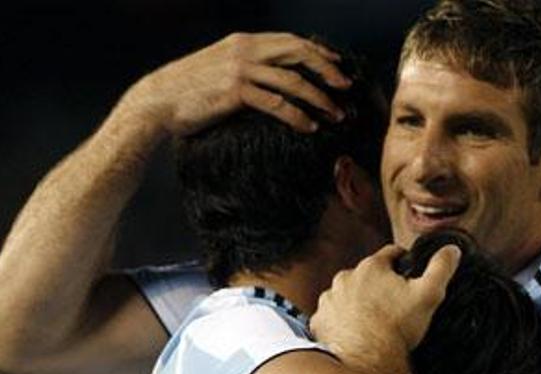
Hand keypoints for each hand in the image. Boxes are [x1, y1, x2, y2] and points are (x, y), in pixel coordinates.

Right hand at [119, 32, 349, 135]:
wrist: (156, 102)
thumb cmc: (187, 91)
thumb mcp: (218, 67)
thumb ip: (245, 67)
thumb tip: (271, 78)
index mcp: (243, 42)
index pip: (290, 41)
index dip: (317, 53)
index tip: (337, 66)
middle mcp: (245, 50)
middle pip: (299, 53)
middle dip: (327, 70)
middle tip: (346, 87)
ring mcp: (240, 69)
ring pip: (293, 80)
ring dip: (319, 98)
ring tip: (335, 114)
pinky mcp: (235, 92)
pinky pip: (277, 103)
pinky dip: (297, 115)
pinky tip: (309, 126)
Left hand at [310, 244, 461, 373]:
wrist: (368, 363)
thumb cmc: (397, 328)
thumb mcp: (429, 295)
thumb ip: (441, 268)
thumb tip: (452, 250)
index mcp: (371, 267)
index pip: (391, 253)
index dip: (404, 262)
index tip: (408, 274)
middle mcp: (345, 278)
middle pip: (367, 274)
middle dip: (379, 284)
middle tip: (393, 304)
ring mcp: (329, 300)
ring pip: (347, 294)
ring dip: (358, 301)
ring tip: (374, 321)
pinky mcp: (319, 321)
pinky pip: (332, 315)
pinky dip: (342, 321)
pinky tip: (356, 332)